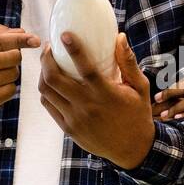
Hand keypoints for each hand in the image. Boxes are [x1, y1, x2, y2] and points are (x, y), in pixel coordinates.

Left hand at [38, 32, 155, 169]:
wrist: (132, 150)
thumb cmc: (137, 114)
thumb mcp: (140, 88)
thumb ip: (129, 63)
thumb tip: (119, 37)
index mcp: (106, 94)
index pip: (85, 69)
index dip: (73, 50)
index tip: (64, 35)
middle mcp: (87, 107)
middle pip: (54, 79)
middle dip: (46, 59)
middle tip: (49, 48)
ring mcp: (75, 119)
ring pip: (47, 92)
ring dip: (43, 74)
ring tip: (47, 64)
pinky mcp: (68, 128)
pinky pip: (49, 106)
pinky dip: (46, 91)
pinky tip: (51, 83)